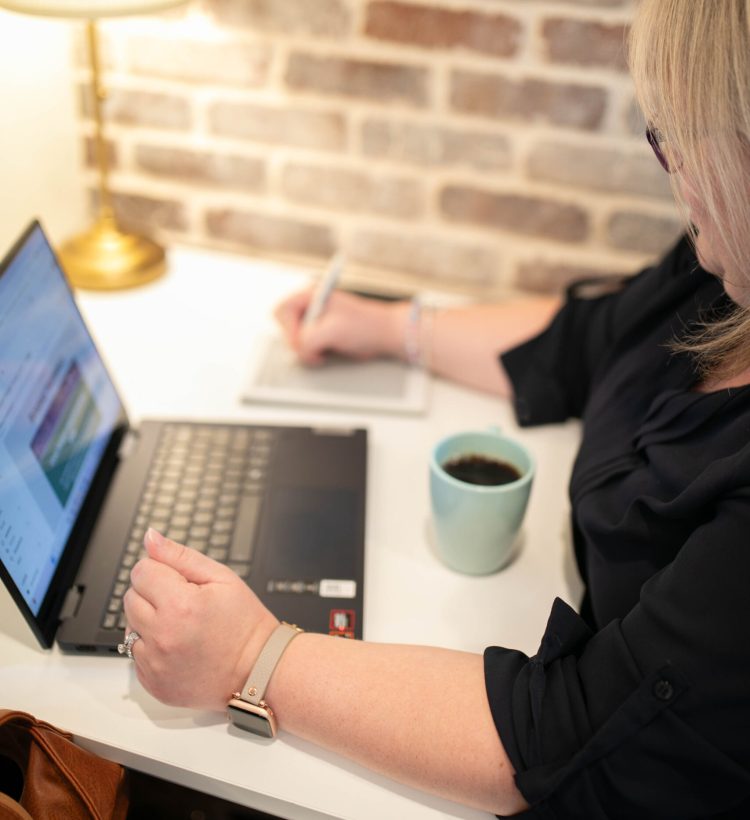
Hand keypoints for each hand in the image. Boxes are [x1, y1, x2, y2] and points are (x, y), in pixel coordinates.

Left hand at [123, 529, 277, 710]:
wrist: (258, 671)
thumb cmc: (245, 623)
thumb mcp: (222, 578)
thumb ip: (180, 556)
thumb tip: (150, 537)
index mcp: (179, 605)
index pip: (141, 571)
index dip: (162, 571)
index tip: (180, 582)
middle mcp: (162, 636)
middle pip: (130, 597)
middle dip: (153, 594)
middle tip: (184, 604)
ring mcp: (155, 664)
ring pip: (129, 626)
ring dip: (149, 621)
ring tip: (182, 626)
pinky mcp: (153, 683)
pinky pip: (136, 655)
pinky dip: (152, 648)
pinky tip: (179, 647)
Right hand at [274, 288, 407, 364]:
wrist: (385, 335)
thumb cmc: (366, 325)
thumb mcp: (333, 331)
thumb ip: (309, 340)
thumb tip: (301, 350)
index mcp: (312, 295)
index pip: (282, 310)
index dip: (287, 328)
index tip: (301, 340)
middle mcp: (311, 307)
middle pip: (286, 328)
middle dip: (298, 342)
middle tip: (316, 348)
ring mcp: (316, 322)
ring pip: (296, 341)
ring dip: (308, 349)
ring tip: (326, 349)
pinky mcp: (322, 336)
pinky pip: (307, 348)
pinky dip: (314, 354)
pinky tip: (329, 352)